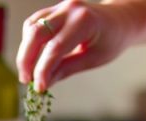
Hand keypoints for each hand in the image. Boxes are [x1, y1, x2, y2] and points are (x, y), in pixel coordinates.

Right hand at [16, 0, 137, 91]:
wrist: (119, 21)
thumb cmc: (110, 41)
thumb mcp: (93, 59)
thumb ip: (66, 69)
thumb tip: (43, 84)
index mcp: (85, 21)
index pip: (55, 48)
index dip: (43, 70)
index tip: (38, 88)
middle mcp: (70, 9)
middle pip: (36, 33)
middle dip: (26, 59)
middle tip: (26, 81)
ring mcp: (60, 6)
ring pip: (31, 27)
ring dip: (25, 52)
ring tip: (28, 72)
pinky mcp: (53, 9)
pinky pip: (33, 24)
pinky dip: (29, 42)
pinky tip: (32, 57)